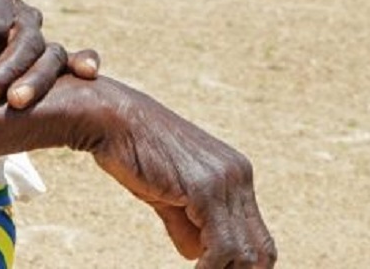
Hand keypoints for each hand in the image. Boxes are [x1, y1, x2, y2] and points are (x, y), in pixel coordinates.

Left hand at [0, 0, 99, 108]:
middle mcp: (23, 15)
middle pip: (25, 39)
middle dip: (4, 70)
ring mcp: (42, 40)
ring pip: (50, 54)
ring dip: (35, 79)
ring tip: (16, 102)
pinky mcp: (54, 65)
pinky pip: (73, 61)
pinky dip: (83, 61)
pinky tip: (88, 71)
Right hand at [89, 79, 276, 267]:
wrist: (108, 116)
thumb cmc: (130, 150)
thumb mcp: (164, 192)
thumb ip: (185, 222)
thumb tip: (197, 255)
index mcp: (234, 171)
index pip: (257, 236)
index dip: (240, 265)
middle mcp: (238, 174)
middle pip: (261, 250)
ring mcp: (225, 181)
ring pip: (245, 254)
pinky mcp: (205, 190)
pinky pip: (221, 248)